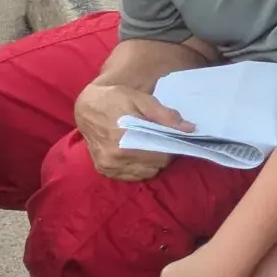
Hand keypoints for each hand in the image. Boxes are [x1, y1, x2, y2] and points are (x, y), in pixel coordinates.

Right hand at [72, 80, 191, 181]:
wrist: (86, 106)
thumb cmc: (115, 99)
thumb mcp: (141, 100)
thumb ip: (165, 116)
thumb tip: (189, 129)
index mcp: (123, 140)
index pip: (161, 155)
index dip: (172, 147)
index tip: (173, 137)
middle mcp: (114, 158)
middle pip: (155, 166)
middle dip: (163, 153)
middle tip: (161, 139)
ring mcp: (108, 166)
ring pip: (145, 173)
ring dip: (152, 162)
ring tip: (149, 144)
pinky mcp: (104, 170)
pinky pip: (132, 176)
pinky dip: (140, 167)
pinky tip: (138, 153)